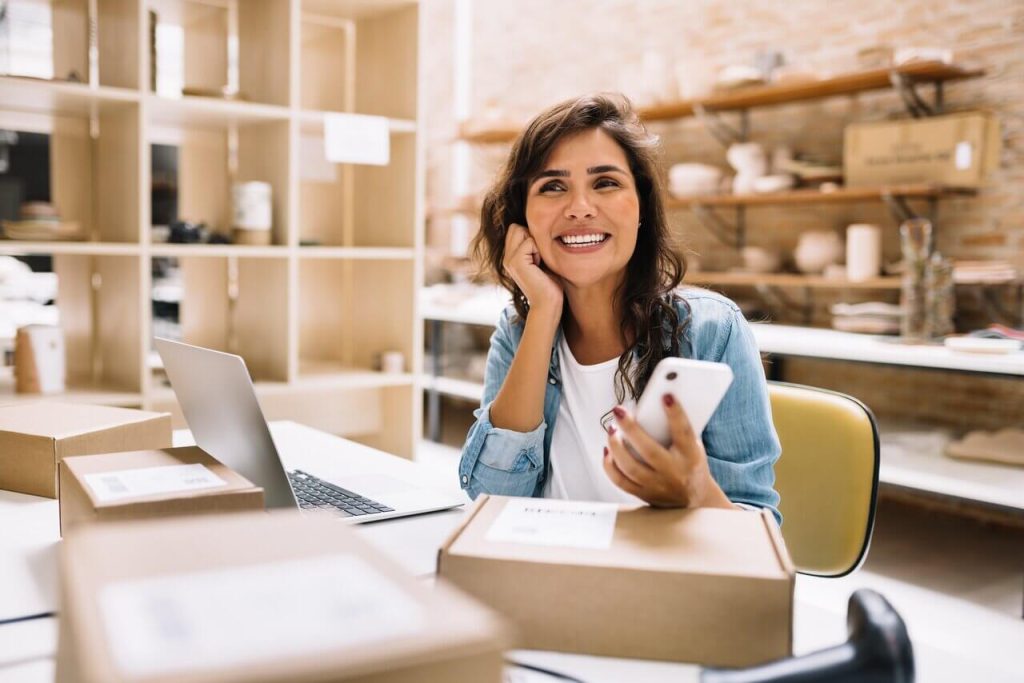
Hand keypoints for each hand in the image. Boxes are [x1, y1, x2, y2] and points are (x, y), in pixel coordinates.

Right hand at [502, 223, 562, 317]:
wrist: (548, 303)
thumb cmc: (550, 283)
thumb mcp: (541, 259)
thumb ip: (534, 246)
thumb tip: (540, 226)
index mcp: (511, 257)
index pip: (515, 228)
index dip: (530, 236)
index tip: (538, 256)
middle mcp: (506, 257)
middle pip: (516, 227)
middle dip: (531, 237)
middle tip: (538, 258)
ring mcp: (509, 259)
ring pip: (521, 231)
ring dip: (535, 244)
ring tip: (538, 262)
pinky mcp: (515, 262)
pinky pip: (529, 242)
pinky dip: (538, 252)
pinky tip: (539, 266)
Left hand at [603, 395, 732, 508]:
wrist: (695, 500)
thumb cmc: (691, 463)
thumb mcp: (693, 445)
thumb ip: (676, 429)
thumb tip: (653, 404)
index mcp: (691, 457)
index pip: (683, 433)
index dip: (675, 414)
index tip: (666, 396)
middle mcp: (674, 473)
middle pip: (650, 451)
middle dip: (631, 429)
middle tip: (619, 411)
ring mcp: (658, 486)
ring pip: (631, 468)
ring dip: (616, 446)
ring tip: (611, 428)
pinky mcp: (644, 494)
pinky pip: (621, 481)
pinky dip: (610, 465)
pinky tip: (607, 449)